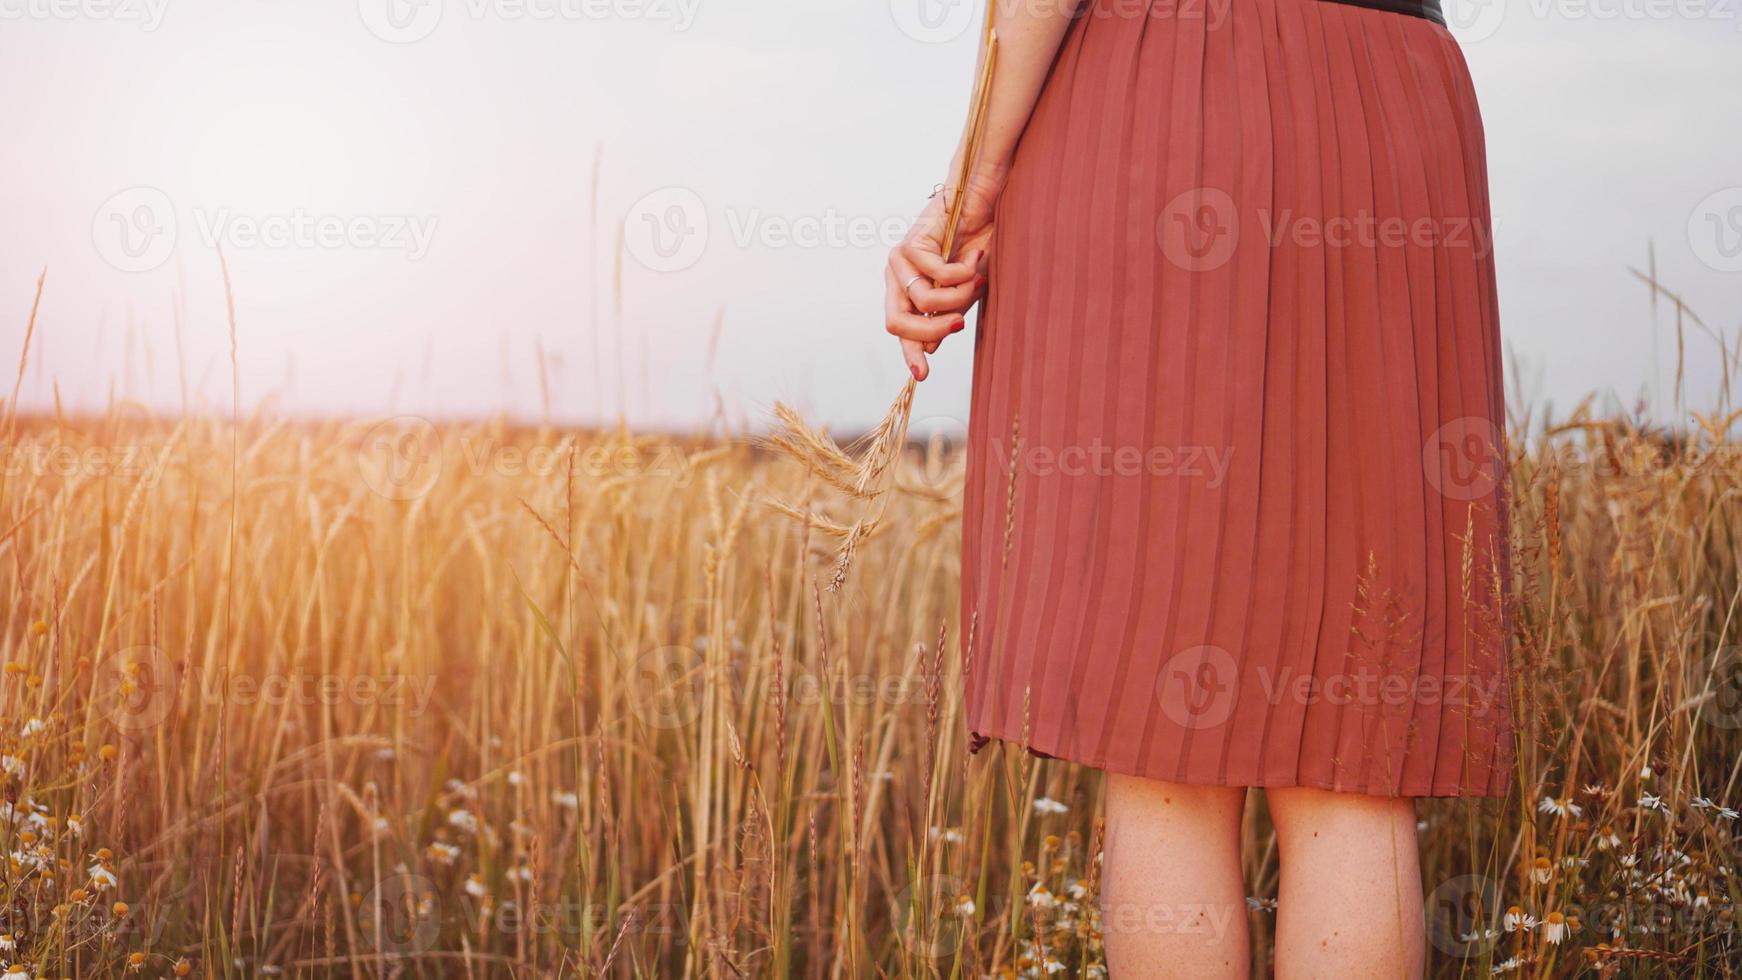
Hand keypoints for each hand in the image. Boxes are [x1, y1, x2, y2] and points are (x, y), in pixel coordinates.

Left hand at [884, 174, 999, 380]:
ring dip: (959, 298)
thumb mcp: (964, 291)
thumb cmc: (976, 245)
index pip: (901, 330)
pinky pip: (938, 277)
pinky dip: (962, 274)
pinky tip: (973, 258)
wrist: (983, 202)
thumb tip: (929, 348)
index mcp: (907, 292)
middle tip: (960, 324)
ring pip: (925, 303)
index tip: (923, 375)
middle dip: (931, 330)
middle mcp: (896, 278)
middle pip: (897, 323)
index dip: (911, 353)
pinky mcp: (910, 244)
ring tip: (976, 279)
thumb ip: (946, 316)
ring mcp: (898, 261)